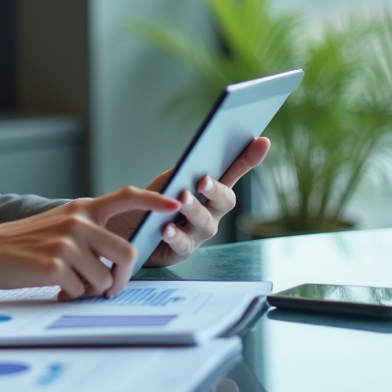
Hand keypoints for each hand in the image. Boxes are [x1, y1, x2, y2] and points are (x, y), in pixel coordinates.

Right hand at [0, 186, 180, 300]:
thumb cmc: (20, 243)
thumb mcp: (56, 225)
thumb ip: (86, 232)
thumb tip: (116, 260)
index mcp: (80, 209)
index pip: (126, 197)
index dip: (154, 201)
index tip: (175, 204)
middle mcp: (77, 221)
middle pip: (126, 254)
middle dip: (121, 279)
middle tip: (107, 289)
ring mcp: (67, 242)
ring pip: (104, 278)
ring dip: (90, 289)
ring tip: (67, 284)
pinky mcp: (55, 265)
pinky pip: (81, 290)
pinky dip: (71, 294)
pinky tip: (53, 286)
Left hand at [107, 136, 270, 267]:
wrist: (129, 229)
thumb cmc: (155, 201)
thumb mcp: (168, 181)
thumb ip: (185, 171)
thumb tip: (199, 156)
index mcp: (211, 189)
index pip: (234, 171)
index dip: (249, 158)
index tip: (262, 141)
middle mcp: (211, 211)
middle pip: (225, 200)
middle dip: (217, 189)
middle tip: (204, 180)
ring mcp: (199, 232)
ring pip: (205, 222)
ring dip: (194, 209)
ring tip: (183, 199)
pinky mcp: (182, 250)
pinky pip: (183, 244)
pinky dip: (175, 235)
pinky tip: (166, 228)